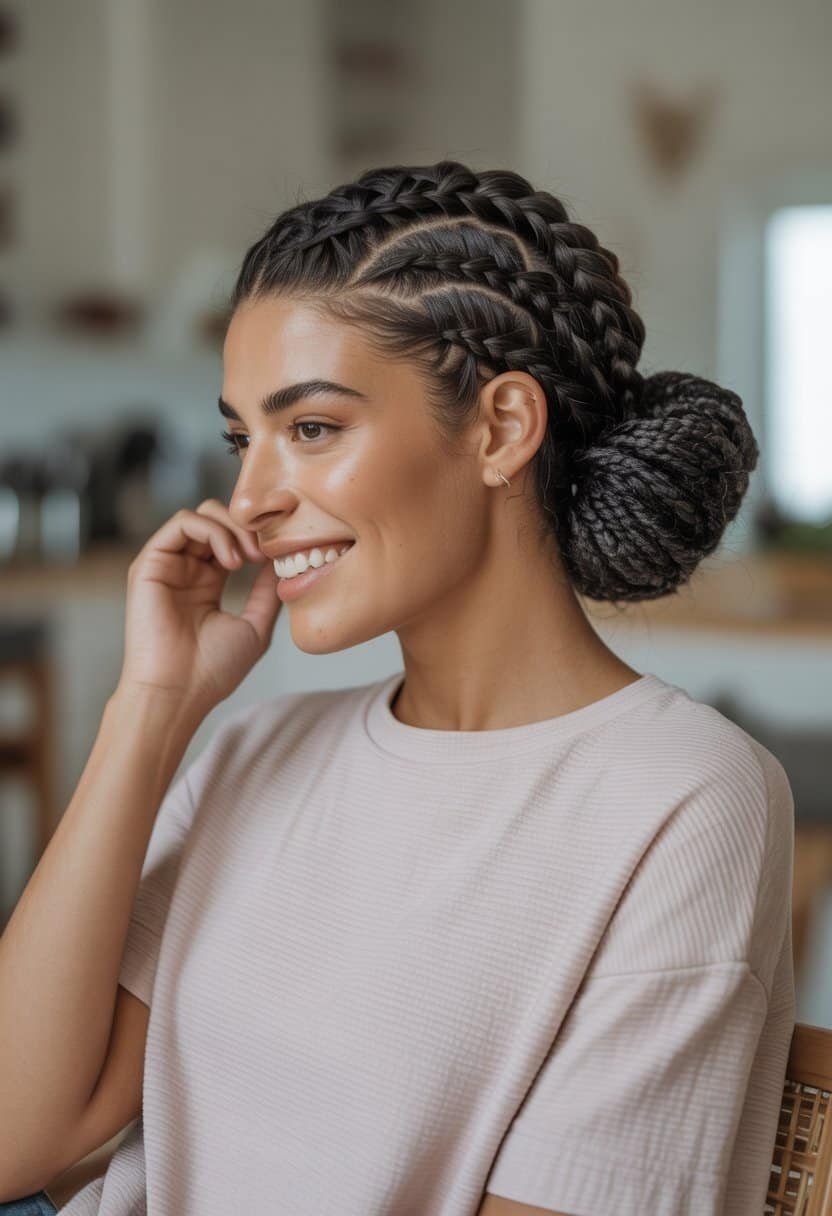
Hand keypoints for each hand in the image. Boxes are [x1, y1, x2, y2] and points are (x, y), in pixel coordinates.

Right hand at [115, 499, 280, 718]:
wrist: (178, 692)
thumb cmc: (213, 670)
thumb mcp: (254, 627)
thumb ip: (266, 592)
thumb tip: (283, 562)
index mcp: (207, 583)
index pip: (233, 539)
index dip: (258, 538)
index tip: (280, 556)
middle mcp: (185, 570)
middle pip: (218, 519)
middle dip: (247, 528)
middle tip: (264, 552)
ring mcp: (167, 564)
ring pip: (202, 515)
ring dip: (232, 527)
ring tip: (248, 557)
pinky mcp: (150, 563)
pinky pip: (182, 522)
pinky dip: (212, 530)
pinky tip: (230, 560)